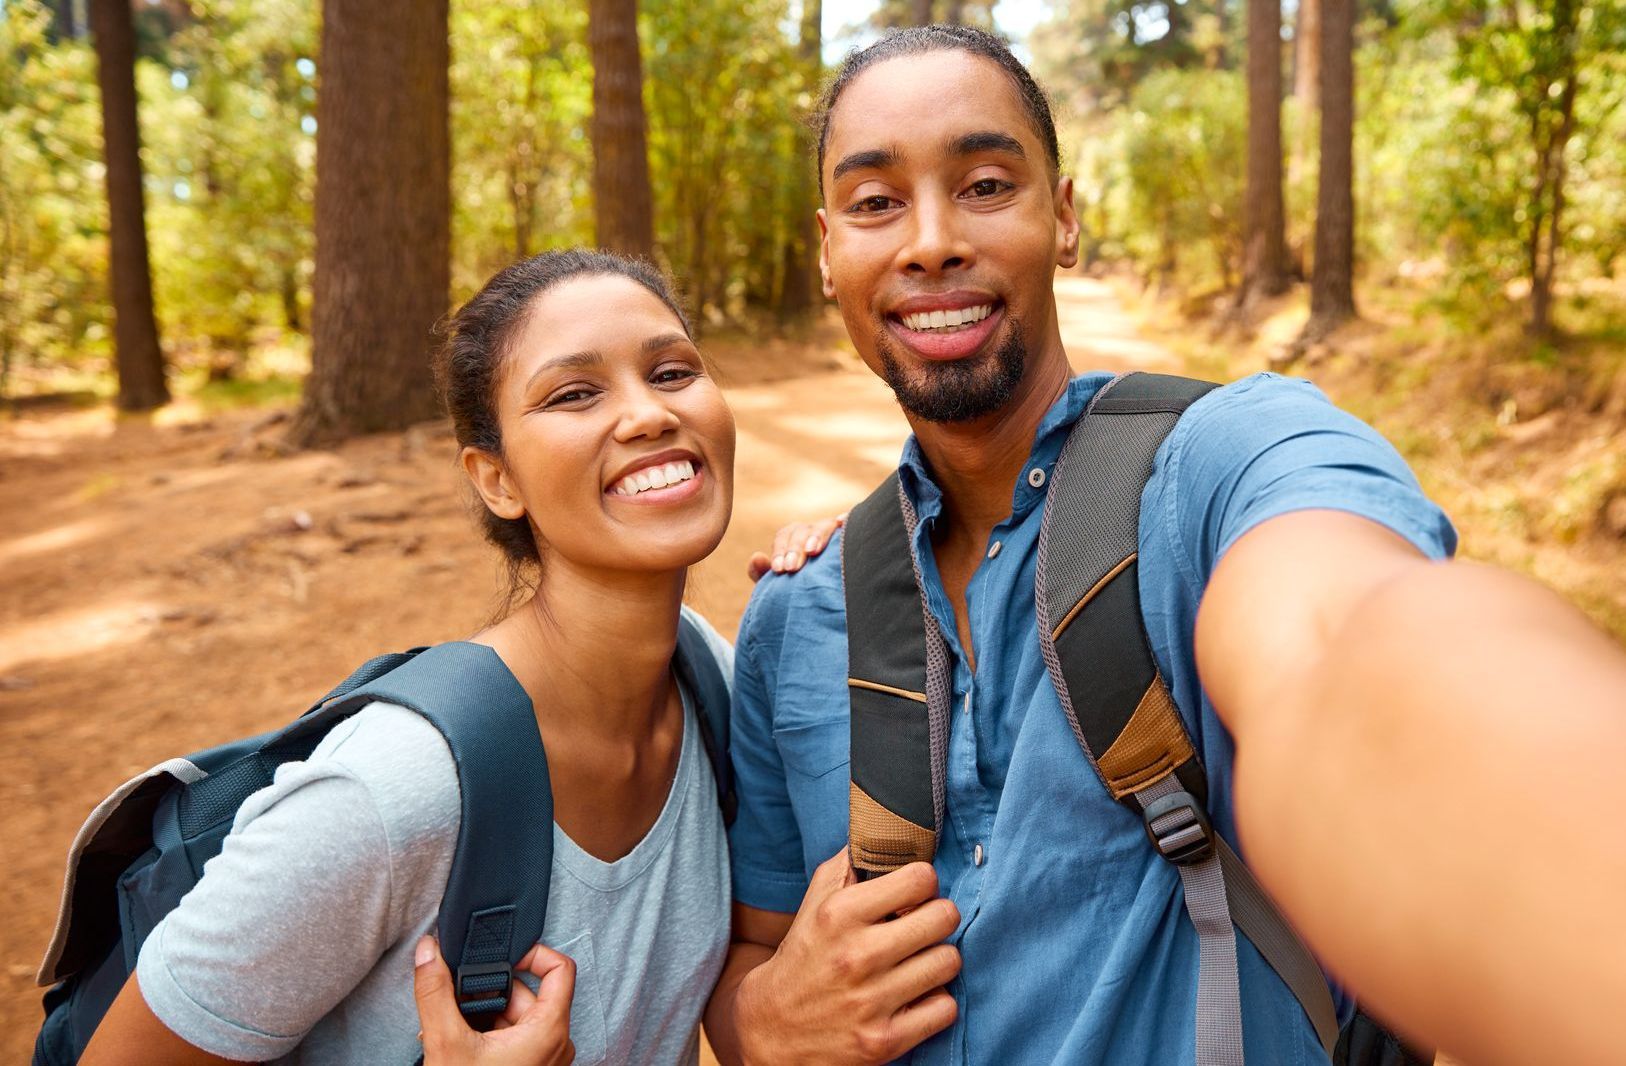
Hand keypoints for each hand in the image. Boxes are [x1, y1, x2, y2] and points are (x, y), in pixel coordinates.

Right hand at [414, 936, 576, 1065]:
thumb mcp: (446, 1043)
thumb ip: (436, 992)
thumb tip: (429, 951)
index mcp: (549, 1030)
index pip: (560, 968)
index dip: (532, 952)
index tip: (499, 955)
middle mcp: (555, 1044)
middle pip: (527, 993)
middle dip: (486, 992)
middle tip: (454, 1000)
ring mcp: (544, 1060)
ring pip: (516, 1017)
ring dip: (481, 1015)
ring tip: (448, 1027)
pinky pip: (514, 1039)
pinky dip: (486, 1035)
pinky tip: (457, 1044)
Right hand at [734, 850, 960, 1064]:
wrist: (772, 1033)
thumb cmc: (802, 961)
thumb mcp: (812, 907)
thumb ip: (845, 868)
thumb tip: (878, 831)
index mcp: (840, 915)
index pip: (920, 878)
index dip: (924, 883)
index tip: (916, 894)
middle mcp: (857, 955)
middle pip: (944, 917)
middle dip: (938, 918)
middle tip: (925, 926)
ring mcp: (872, 1001)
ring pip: (949, 961)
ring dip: (939, 961)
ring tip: (920, 962)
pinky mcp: (885, 1041)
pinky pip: (945, 1008)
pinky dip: (936, 1003)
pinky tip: (917, 997)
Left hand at [747, 513, 846, 581]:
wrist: (820, 603)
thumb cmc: (797, 591)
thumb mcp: (777, 586)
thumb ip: (761, 574)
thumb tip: (756, 556)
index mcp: (792, 539)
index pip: (784, 537)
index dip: (780, 551)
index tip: (779, 569)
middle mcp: (811, 532)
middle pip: (801, 531)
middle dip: (795, 549)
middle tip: (791, 568)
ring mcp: (831, 532)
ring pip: (823, 526)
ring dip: (816, 537)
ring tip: (812, 551)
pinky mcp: (848, 537)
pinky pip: (847, 525)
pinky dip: (846, 522)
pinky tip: (844, 522)